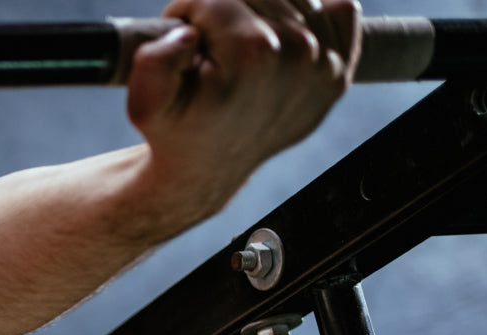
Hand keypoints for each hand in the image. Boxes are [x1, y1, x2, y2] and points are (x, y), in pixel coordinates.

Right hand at [125, 0, 359, 207]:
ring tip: (236, 44)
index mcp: (253, 52)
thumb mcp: (146, 102)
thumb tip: (189, 34)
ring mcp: (326, 61)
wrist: (210, 167)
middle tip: (207, 44)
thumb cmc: (177, 129)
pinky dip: (309, 15)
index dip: (186, 11)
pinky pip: (339, 10)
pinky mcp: (341, 69)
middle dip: (222, 8)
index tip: (181, 38)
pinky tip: (277, 40)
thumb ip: (154, 62)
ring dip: (257, 12)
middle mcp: (299, 51)